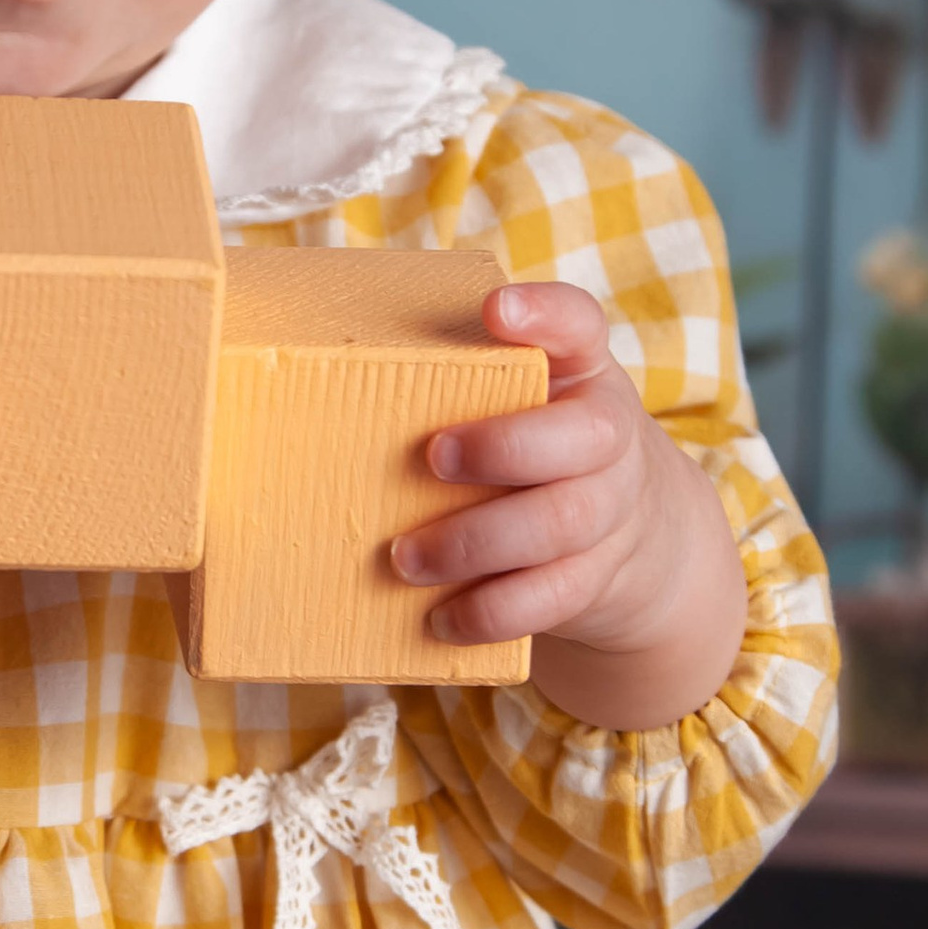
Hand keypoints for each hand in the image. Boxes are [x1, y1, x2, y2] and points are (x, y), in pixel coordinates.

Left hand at [389, 279, 749, 725]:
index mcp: (581, 371)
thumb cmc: (532, 442)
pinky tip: (441, 619)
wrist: (629, 532)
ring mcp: (609, 509)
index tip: (494, 309)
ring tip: (405, 558)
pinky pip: (555, 597)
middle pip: (586, 436)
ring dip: (477, 542)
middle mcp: (607, 435)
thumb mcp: (515, 397)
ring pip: (562, 523)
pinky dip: (495, 611)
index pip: (579, 324)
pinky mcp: (595, 577)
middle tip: (431, 456)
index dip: (544, 313)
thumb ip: (452, 374)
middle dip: (504, 447)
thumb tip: (298, 363)